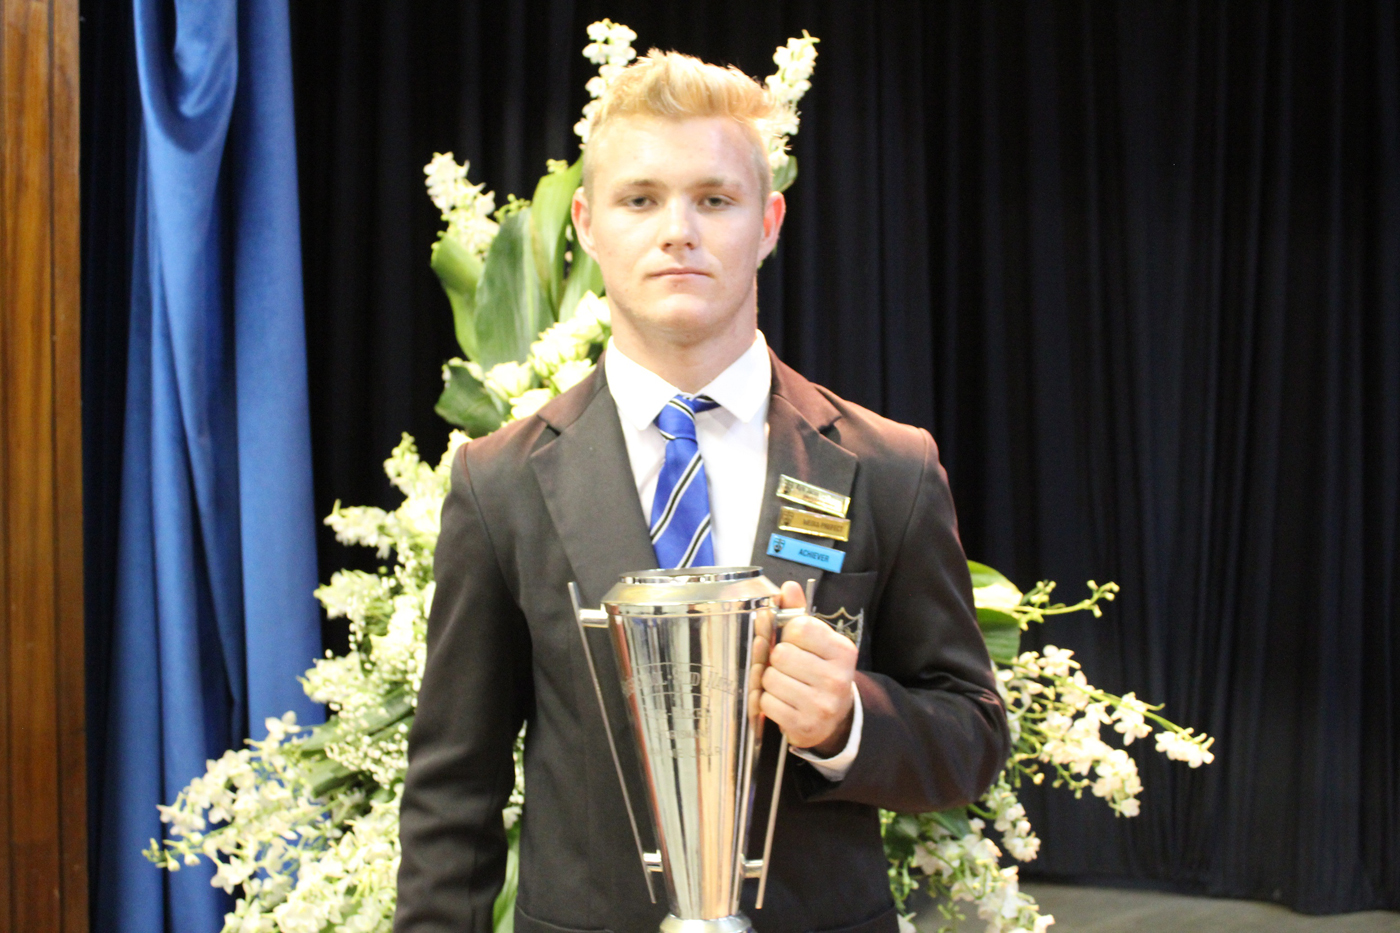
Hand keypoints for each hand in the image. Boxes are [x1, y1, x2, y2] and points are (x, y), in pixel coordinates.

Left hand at [760, 580, 857, 755]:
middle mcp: (836, 679)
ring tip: (786, 684)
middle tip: (789, 667)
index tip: (796, 643)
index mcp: (842, 651)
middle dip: (777, 659)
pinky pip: (766, 703)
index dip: (789, 634)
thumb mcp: (817, 642)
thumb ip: (800, 613)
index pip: (800, 627)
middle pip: (781, 654)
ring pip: (770, 678)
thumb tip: (789, 587)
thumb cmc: (820, 672)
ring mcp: (821, 705)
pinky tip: (783, 701)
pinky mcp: (804, 726)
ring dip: (771, 681)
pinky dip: (768, 701)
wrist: (835, 718)